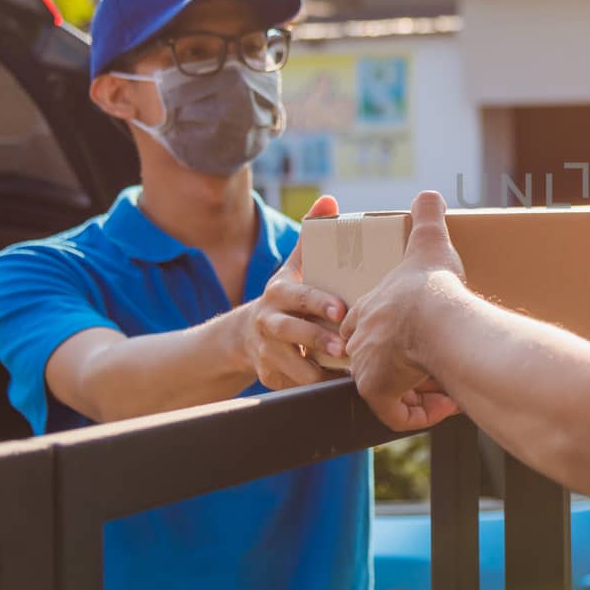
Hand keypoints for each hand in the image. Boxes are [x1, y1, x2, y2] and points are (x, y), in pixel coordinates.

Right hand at [241, 195, 346, 389]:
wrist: (245, 334)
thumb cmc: (286, 296)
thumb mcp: (293, 267)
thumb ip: (311, 236)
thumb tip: (328, 201)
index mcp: (278, 293)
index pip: (298, 296)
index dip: (318, 301)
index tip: (340, 308)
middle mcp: (268, 321)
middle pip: (291, 332)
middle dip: (318, 339)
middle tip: (344, 347)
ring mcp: (266, 351)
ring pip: (290, 364)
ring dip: (316, 370)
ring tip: (344, 374)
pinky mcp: (269, 375)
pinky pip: (290, 384)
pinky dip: (311, 388)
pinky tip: (334, 389)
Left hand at [343, 191, 464, 431]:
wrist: (439, 318)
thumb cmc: (433, 285)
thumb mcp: (429, 244)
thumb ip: (428, 218)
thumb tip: (430, 193)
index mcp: (370, 311)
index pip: (369, 331)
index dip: (395, 341)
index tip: (421, 345)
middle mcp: (362, 342)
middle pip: (376, 364)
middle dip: (405, 371)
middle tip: (435, 368)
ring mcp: (367, 369)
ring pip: (390, 392)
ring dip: (419, 395)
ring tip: (447, 390)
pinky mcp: (378, 394)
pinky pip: (398, 416)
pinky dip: (423, 415)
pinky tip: (448, 404)